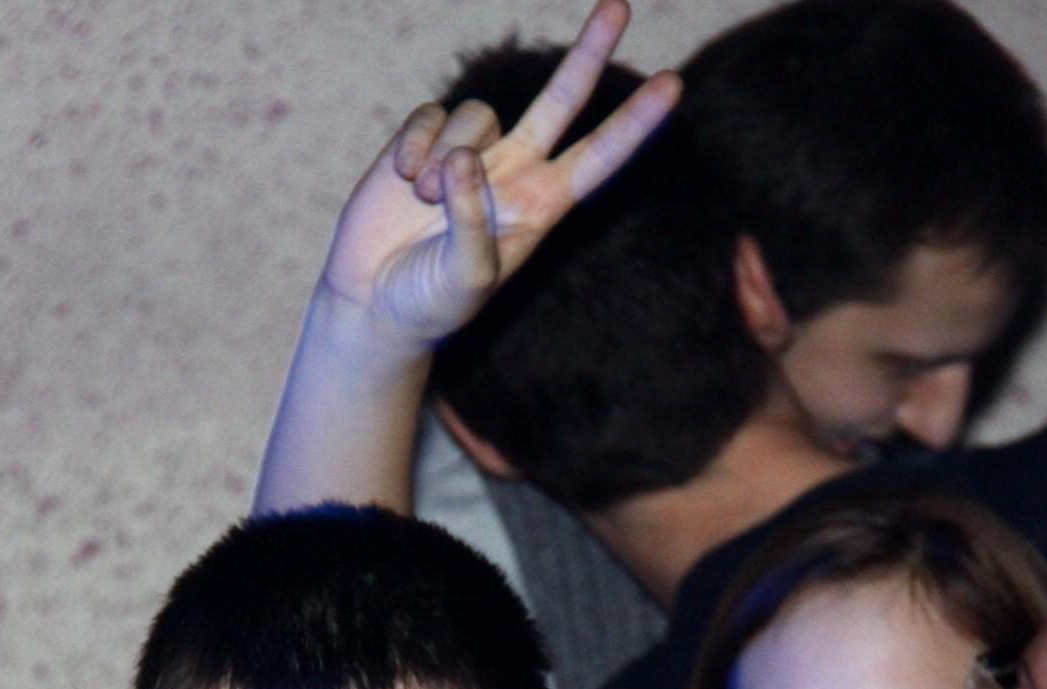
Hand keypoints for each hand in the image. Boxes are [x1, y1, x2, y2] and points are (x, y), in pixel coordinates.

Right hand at [316, 0, 679, 348]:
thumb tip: (463, 159)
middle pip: (562, 100)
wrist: (373, 301)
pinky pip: (430, 115)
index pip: (599, 158)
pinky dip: (414, 144)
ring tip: (424, 200)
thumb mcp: (466, 278)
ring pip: (477, 114)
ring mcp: (470, 152)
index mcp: (540, 207)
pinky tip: (400, 180)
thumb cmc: (430, 302)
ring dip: (447, 155)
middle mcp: (514, 171)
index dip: (634, 123)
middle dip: (589, 53)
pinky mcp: (423, 141)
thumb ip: (471, 222)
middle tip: (619, 5)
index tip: (673, 86)